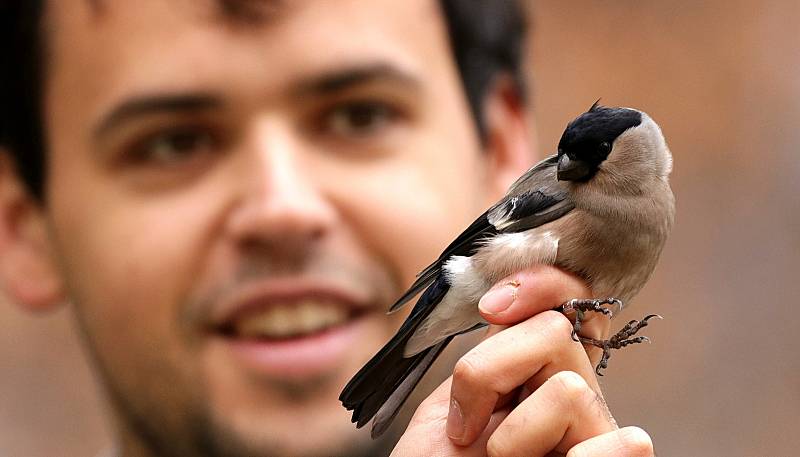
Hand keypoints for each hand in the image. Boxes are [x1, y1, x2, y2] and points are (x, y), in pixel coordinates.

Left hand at [391, 265, 653, 456]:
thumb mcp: (447, 411)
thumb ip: (486, 361)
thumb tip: (516, 306)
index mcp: (532, 375)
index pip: (563, 303)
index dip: (541, 286)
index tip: (493, 306)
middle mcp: (571, 397)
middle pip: (558, 332)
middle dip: (491, 371)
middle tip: (470, 429)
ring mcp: (595, 434)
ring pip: (571, 388)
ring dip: (513, 433)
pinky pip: (621, 446)